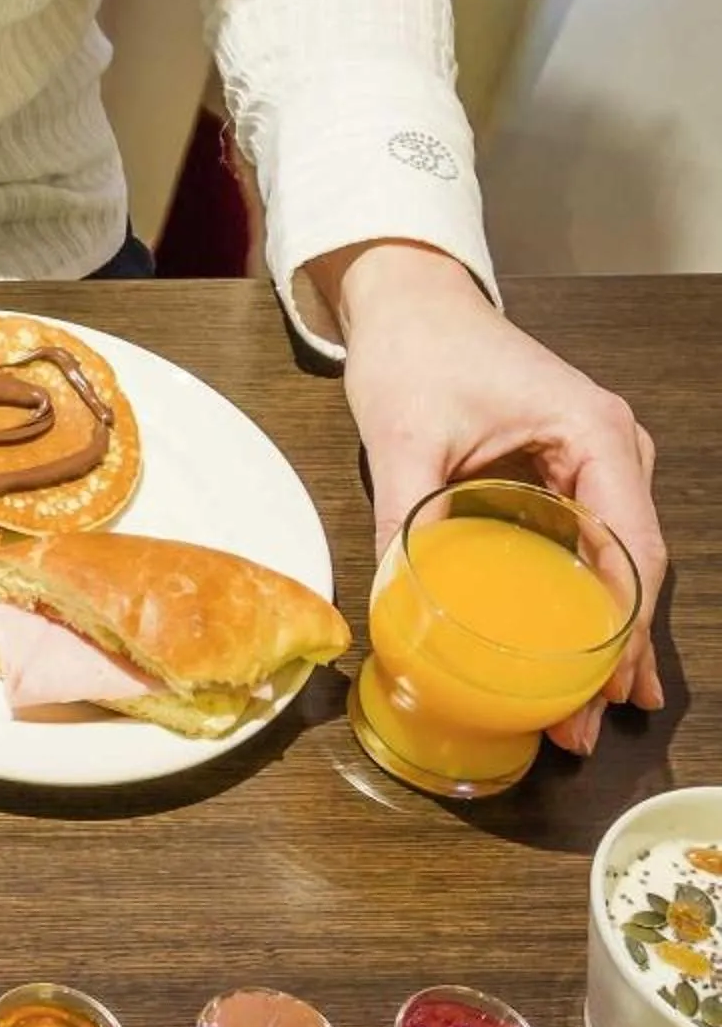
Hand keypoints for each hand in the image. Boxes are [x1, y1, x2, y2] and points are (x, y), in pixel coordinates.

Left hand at [317, 241, 664, 754]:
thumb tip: (391, 600)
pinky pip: (592, 547)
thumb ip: (401, 514)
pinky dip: (587, 601)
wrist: (409, 303)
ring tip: (588, 711)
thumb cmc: (414, 352)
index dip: (619, 628)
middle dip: (614, 650)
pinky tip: (581, 657)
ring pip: (619, 564)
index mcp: (595, 436)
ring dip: (605, 634)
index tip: (599, 688)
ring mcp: (598, 463)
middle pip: (633, 567)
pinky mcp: (570, 473)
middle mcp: (614, 451)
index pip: (630, 549)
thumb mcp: (402, 437)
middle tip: (585, 723)